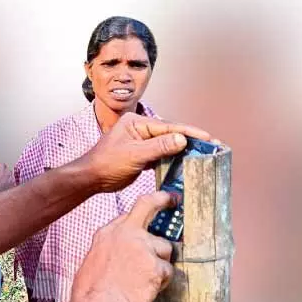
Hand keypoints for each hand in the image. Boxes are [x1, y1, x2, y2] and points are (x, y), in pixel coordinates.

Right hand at [0, 162, 13, 196]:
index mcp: (0, 166)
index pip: (0, 165)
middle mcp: (8, 171)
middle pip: (6, 171)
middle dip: (3, 175)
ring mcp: (12, 180)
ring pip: (10, 179)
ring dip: (6, 182)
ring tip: (0, 187)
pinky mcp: (13, 188)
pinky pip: (11, 186)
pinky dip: (8, 188)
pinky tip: (3, 192)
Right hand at [61, 192, 175, 301]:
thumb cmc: (91, 293)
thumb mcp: (93, 260)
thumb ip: (111, 248)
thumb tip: (121, 250)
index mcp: (107, 233)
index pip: (129, 214)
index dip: (141, 214)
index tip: (150, 209)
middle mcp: (126, 234)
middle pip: (148, 206)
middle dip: (162, 200)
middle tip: (172, 199)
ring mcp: (143, 248)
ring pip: (165, 248)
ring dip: (160, 263)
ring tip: (146, 280)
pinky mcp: (156, 266)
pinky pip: (168, 271)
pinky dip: (163, 282)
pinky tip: (148, 289)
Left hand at [84, 113, 210, 192]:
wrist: (91, 178)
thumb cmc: (107, 163)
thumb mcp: (135, 154)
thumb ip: (159, 146)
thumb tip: (181, 139)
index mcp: (136, 123)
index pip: (168, 126)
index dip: (189, 132)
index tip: (207, 137)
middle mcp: (139, 129)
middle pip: (169, 134)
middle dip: (189, 140)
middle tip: (210, 146)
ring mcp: (140, 141)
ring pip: (166, 145)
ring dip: (181, 150)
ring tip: (201, 154)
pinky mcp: (141, 154)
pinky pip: (160, 154)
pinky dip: (171, 159)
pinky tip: (184, 163)